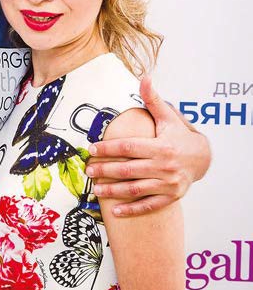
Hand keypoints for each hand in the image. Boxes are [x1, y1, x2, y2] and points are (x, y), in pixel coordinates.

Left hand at [85, 75, 210, 216]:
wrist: (203, 158)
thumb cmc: (179, 135)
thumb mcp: (167, 116)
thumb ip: (152, 99)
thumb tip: (144, 78)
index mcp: (161, 147)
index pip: (129, 148)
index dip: (108, 148)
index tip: (91, 149)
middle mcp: (164, 167)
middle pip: (128, 170)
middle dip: (105, 170)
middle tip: (87, 170)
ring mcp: (168, 184)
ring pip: (136, 189)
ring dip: (113, 191)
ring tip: (95, 189)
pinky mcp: (171, 197)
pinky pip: (148, 205)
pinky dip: (132, 209)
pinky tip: (115, 211)